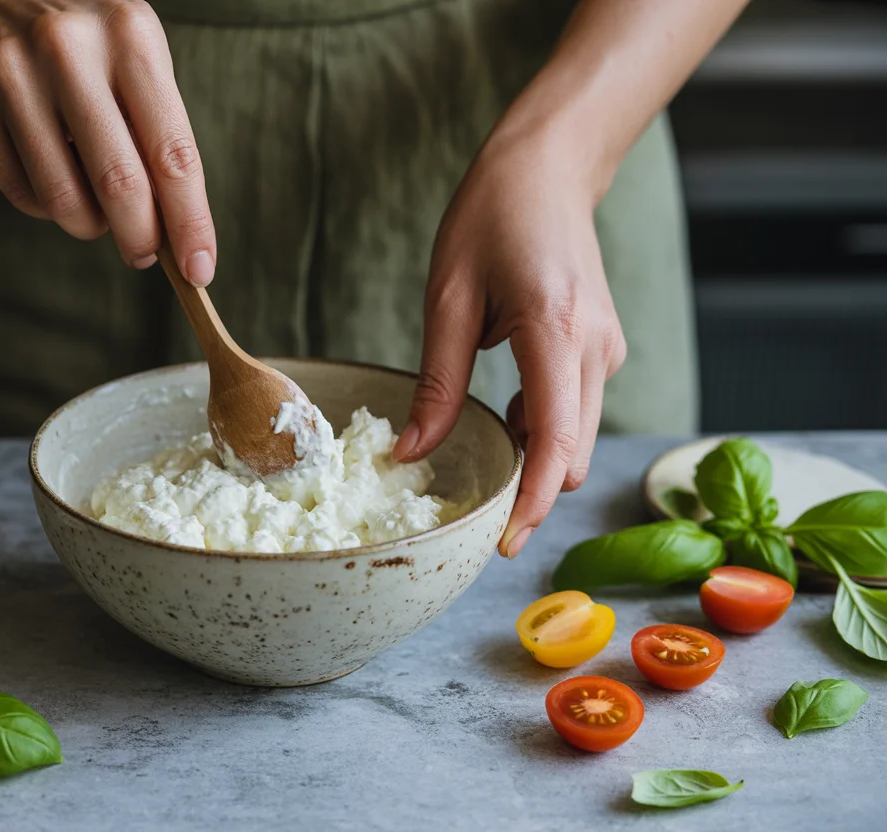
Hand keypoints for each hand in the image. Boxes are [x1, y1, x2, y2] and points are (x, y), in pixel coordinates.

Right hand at [0, 0, 215, 283]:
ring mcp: (9, 72)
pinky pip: (20, 193)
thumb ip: (158, 136)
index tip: (200, 269)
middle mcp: (68, 46)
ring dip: (89, 224)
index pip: (172, 152)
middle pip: (118, 183)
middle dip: (139, 238)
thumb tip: (181, 235)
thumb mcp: (135, 61)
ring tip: (96, 209)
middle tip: (144, 255)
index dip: (189, 221)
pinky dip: (46, 206)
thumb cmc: (86, 46)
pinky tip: (54, 177)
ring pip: (62, 199)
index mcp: (129, 34)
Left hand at [393, 128, 626, 556]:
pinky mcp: (602, 348)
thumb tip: (413, 453)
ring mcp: (608, 349)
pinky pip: (576, 410)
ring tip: (484, 467)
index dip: (531, 503)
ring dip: (537, 463)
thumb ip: (437, 383)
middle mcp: (596, 348)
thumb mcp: (448, 297)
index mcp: (557, 332)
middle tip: (477, 519)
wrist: (549, 168)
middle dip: (532, 494)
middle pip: (573, 454)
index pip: (555, 442)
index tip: (502, 545)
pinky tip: (504, 423)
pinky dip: (544, 432)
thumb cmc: (492, 217)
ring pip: (578, 438)